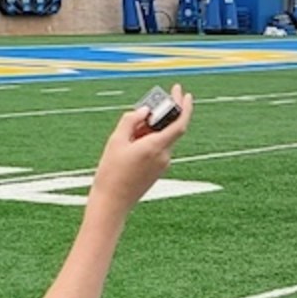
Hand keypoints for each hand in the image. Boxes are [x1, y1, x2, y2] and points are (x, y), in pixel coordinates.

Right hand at [89, 84, 192, 214]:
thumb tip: (145, 111)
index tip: (185, 94)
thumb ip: (131, 120)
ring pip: (163, 139)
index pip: (180, 124)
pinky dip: (150, 139)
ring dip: (153, 128)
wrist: (112, 203)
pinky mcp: (157, 171)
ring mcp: (162, 165)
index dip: (185, 108)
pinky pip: (158, 148)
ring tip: (132, 127)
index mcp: (155, 147)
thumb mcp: (116, 141)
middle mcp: (164, 156)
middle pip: (171, 129)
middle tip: (161, 98)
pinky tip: (133, 141)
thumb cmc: (111, 173)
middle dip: (167, 113)